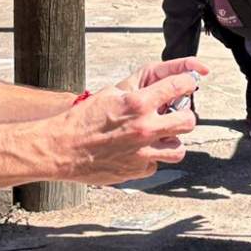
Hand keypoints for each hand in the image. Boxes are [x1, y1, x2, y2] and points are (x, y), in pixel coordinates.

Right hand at [55, 60, 207, 184]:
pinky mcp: (137, 170)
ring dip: (171, 141)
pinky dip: (150, 158)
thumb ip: (142, 85)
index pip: (180, 86)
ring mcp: (143, 153)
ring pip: (179, 149)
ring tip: (158, 136)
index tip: (187, 84)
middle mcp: (145, 128)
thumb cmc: (84, 118)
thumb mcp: (113, 92)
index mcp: (139, 103)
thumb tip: (167, 80)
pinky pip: (157, 164)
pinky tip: (137, 150)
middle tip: (173, 114)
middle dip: (183, 115)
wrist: (62, 148)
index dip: (187, 82)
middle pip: (189, 121)